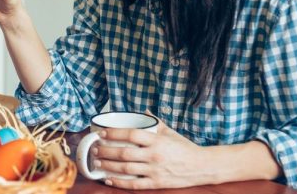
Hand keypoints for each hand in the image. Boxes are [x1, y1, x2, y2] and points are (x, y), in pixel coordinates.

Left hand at [93, 119, 214, 188]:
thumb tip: (142, 113)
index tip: (102, 133)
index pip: (131, 133)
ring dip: (108, 165)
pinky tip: (108, 179)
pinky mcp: (156, 183)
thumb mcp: (170, 132)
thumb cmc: (184, 147)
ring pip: (125, 168)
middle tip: (95, 148)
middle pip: (124, 152)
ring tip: (97, 161)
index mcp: (157, 140)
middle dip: (106, 150)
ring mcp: (155, 170)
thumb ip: (154, 123)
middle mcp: (154, 155)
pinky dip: (119, 182)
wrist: (202, 166)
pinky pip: (134, 184)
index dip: (114, 133)